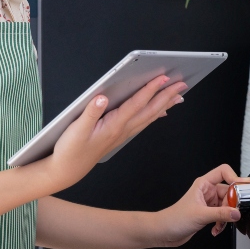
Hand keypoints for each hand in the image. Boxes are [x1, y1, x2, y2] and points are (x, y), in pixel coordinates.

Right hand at [41, 75, 186, 191]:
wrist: (67, 170)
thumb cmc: (70, 150)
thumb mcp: (76, 129)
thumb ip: (90, 113)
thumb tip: (101, 97)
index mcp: (114, 125)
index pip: (136, 104)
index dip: (150, 89)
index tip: (162, 78)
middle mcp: (122, 129)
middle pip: (150, 110)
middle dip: (167, 96)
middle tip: (181, 84)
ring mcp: (123, 134)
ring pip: (150, 117)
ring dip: (165, 105)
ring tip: (178, 96)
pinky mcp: (120, 136)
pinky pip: (143, 123)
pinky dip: (155, 115)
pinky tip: (161, 112)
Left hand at [154, 165, 249, 246]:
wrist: (164, 232)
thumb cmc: (174, 219)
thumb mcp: (200, 215)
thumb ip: (220, 214)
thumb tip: (237, 213)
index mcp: (204, 184)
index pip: (224, 172)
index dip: (235, 177)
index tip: (243, 189)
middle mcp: (208, 192)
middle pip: (230, 191)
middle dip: (233, 204)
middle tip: (234, 213)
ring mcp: (209, 203)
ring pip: (228, 205)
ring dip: (227, 216)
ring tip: (220, 224)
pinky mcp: (209, 214)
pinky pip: (223, 215)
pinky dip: (222, 223)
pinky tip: (216, 229)